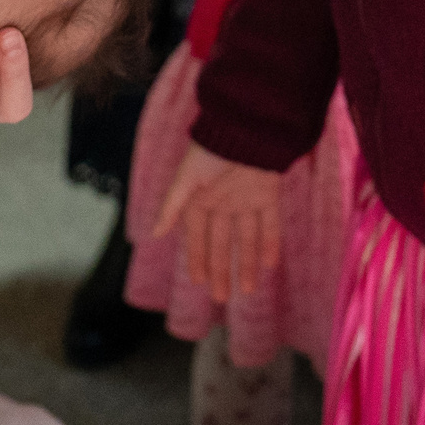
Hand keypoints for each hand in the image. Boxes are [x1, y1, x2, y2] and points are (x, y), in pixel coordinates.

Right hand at [153, 144, 282, 302]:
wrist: (246, 127)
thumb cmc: (210, 149)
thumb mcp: (186, 178)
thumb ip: (172, 206)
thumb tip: (154, 234)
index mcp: (199, 199)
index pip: (197, 236)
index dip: (197, 258)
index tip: (198, 281)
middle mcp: (222, 203)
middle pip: (222, 243)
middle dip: (222, 270)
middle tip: (221, 298)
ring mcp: (245, 200)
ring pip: (246, 239)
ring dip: (247, 263)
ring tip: (248, 290)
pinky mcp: (267, 195)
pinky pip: (269, 224)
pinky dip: (269, 243)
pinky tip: (269, 265)